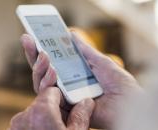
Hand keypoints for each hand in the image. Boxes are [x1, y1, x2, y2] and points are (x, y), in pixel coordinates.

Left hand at [9, 87, 94, 129]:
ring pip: (34, 111)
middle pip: (41, 99)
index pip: (51, 90)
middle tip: (60, 99)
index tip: (69, 96)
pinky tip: (47, 126)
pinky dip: (36, 122)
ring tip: (56, 120)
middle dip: (52, 99)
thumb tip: (87, 102)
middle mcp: (24, 116)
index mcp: (41, 111)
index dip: (62, 92)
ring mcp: (17, 126)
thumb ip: (81, 115)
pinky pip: (28, 122)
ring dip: (45, 113)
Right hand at [20, 31, 141, 128]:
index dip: (42, 51)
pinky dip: (47, 83)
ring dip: (39, 68)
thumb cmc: (120, 84)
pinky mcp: (67, 110)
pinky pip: (50, 98)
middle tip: (28, 40)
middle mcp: (69, 87)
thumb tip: (72, 34)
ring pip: (42, 84)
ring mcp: (66, 98)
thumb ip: (85, 51)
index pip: (54, 63)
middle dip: (34, 55)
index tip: (33, 37)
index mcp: (76, 75)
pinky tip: (49, 69)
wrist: (128, 103)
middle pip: (44, 72)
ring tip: (42, 54)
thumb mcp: (101, 62)